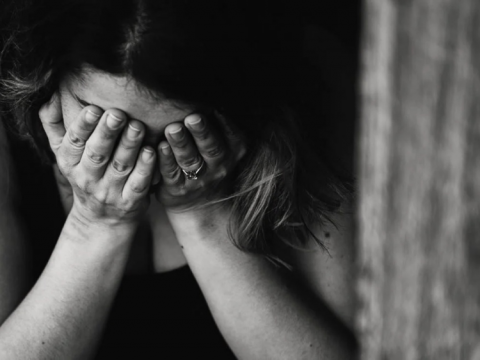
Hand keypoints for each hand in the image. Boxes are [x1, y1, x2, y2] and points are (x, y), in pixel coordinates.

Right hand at [39, 93, 155, 225]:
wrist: (101, 219)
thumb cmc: (85, 175)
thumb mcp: (65, 154)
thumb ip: (55, 125)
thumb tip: (51, 95)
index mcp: (70, 163)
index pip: (74, 142)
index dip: (83, 126)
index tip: (93, 108)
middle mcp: (87, 178)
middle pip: (97, 154)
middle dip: (107, 133)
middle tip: (118, 114)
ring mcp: (110, 192)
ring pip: (120, 166)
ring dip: (129, 146)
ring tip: (137, 126)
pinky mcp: (130, 202)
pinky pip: (138, 184)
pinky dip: (145, 168)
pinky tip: (151, 151)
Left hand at [156, 111, 245, 212]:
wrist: (201, 202)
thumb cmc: (210, 160)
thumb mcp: (224, 144)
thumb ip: (218, 122)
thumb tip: (211, 85)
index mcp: (234, 150)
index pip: (231, 134)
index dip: (223, 122)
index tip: (215, 106)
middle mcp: (220, 165)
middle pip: (211, 147)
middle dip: (201, 132)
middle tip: (192, 117)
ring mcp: (199, 179)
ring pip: (190, 160)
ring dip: (181, 144)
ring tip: (172, 129)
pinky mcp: (178, 189)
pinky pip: (171, 173)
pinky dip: (165, 160)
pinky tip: (158, 147)